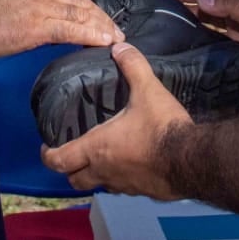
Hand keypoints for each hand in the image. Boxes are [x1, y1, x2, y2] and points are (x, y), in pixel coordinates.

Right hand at [0, 0, 122, 69]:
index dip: (90, 6)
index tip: (101, 17)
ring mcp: (40, 6)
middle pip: (81, 1)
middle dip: (101, 17)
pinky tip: (102, 42)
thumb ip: (30, 3)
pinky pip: (71, 30)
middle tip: (116, 31)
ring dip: (101, 27)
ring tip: (115, 39)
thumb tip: (43, 17)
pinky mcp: (37, 26)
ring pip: (80, 15)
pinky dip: (90, 35)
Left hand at [42, 43, 191, 198]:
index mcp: (97, 148)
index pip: (59, 160)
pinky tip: (131, 164)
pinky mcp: (143, 192)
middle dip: (69, 169)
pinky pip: (123, 188)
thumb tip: (121, 47)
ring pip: (99, 185)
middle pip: (75, 180)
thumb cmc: (163, 129)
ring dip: (95, 174)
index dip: (48, 155)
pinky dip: (120, 178)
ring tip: (101, 157)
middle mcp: (105, 171)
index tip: (46, 148)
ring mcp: (124, 185)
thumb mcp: (147, 90)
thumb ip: (132, 66)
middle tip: (71, 154)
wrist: (193, 160)